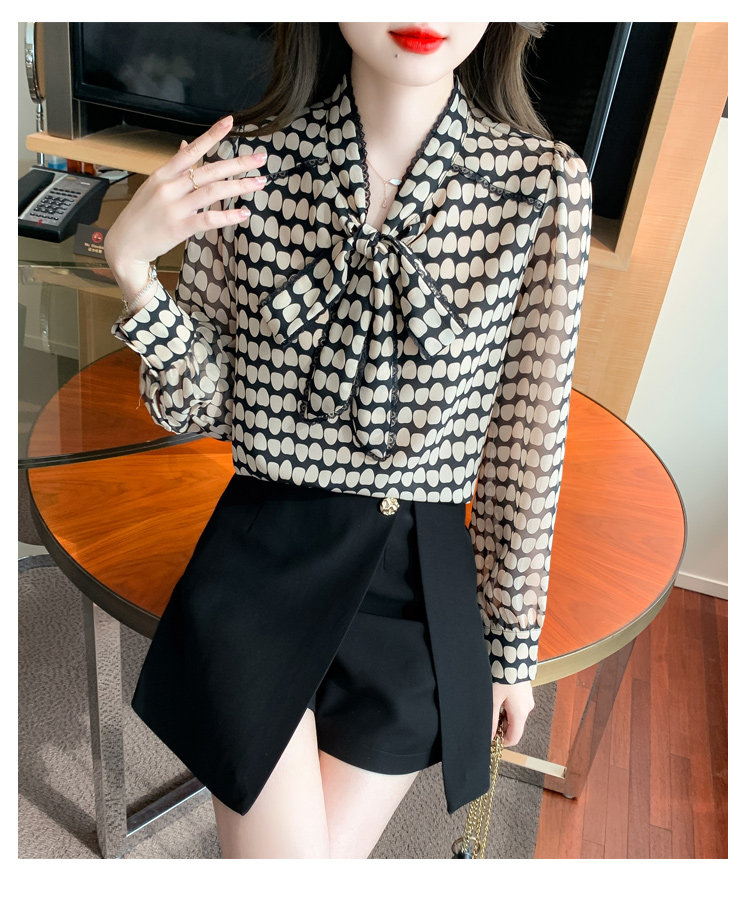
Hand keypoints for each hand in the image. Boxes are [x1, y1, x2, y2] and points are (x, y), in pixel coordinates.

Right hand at [103, 114, 267, 300]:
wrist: (124, 245)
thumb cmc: (141, 216)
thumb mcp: (153, 186)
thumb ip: (174, 166)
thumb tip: (186, 144)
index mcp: (163, 174)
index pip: (191, 150)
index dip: (212, 135)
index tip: (230, 122)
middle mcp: (169, 187)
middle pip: (209, 170)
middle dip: (238, 163)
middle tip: (261, 158)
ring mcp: (174, 207)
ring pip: (213, 192)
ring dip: (239, 186)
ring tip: (259, 182)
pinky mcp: (179, 228)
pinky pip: (208, 219)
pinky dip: (227, 216)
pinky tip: (244, 214)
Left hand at [491, 680, 534, 745]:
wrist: (512, 655)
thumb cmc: (503, 675)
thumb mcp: (493, 699)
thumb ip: (492, 720)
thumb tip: (490, 736)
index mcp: (521, 713)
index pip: (514, 738)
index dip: (501, 742)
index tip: (489, 739)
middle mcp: (527, 707)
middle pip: (514, 726)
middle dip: (500, 727)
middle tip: (486, 721)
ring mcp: (527, 698)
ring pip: (514, 715)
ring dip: (502, 715)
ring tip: (489, 706)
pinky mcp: (524, 690)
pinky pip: (516, 704)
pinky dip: (506, 706)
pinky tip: (496, 697)